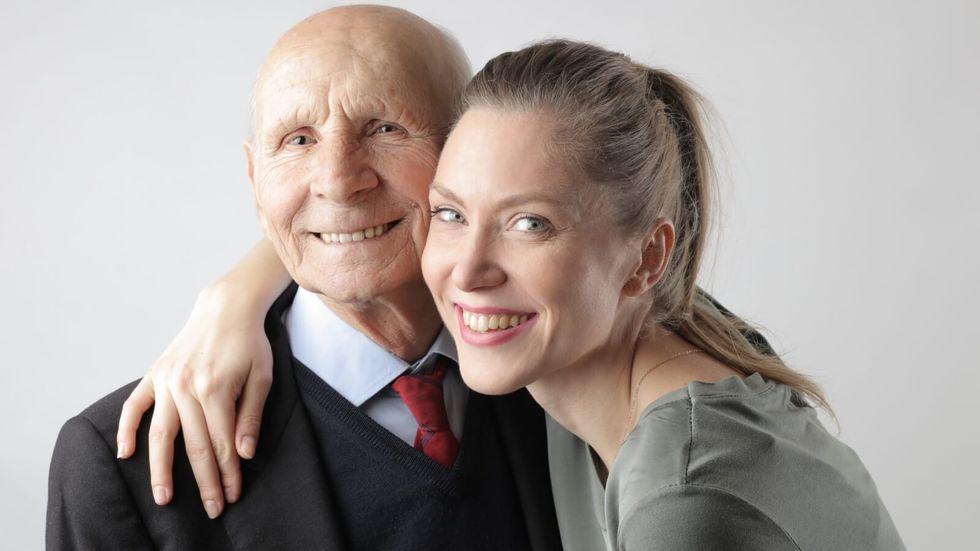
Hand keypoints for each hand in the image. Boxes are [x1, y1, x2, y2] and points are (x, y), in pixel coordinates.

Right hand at [116, 285, 272, 518]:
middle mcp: (186, 387)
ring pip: (160, 434)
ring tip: (163, 498)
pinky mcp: (154, 374)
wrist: (225, 308)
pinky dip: (126, 430)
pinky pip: (134, 406)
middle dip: (204, 481)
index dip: (228, 473)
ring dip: (161, 469)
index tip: (232, 496)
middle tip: (212, 508)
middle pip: (195, 445)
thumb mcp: (262, 376)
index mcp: (216, 388)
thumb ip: (251, 416)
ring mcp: (166, 381)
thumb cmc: (249, 343)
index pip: (222, 443)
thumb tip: (243, 454)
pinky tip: (125, 454)